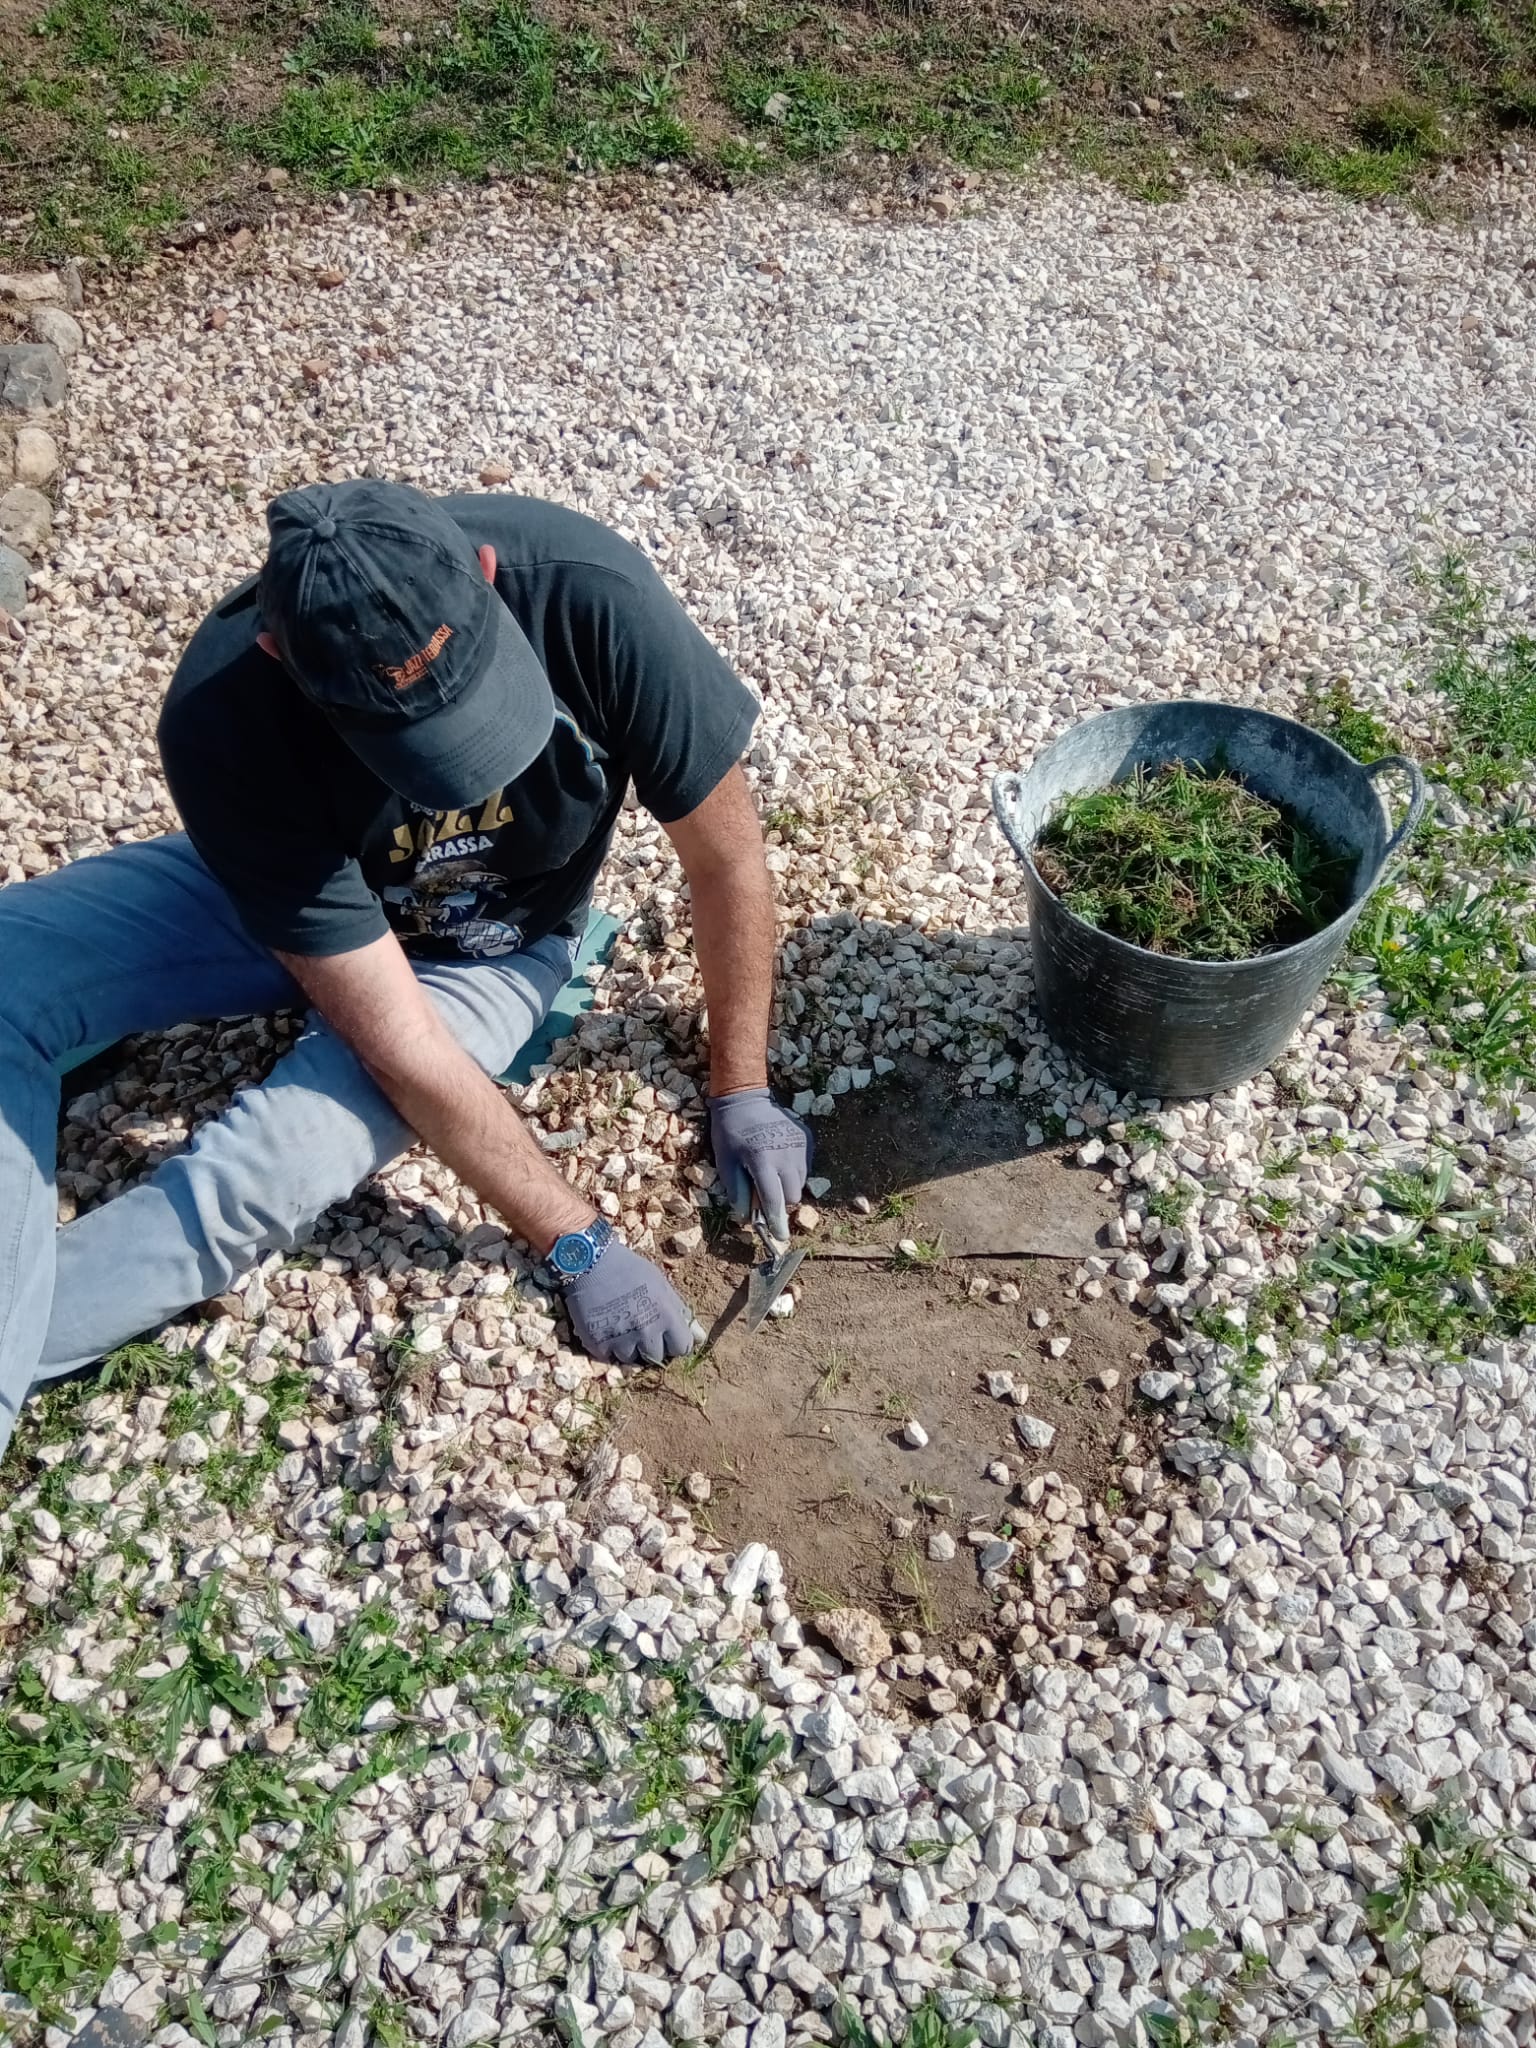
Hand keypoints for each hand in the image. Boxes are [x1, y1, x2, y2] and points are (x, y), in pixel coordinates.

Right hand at [563, 1242, 703, 1366]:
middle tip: (641, 1329)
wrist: (590, 1262)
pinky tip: (606, 1328)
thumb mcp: (662, 1285)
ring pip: (632, 1360)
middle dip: (652, 1347)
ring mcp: (621, 1340)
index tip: (667, 1336)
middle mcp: (646, 1332)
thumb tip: (701, 1339)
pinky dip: (608, 1347)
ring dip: (629, 1348)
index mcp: (666, 1316)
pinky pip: (608, 1358)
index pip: (682, 1348)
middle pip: (657, 1358)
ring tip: (622, 1326)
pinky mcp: (598, 1345)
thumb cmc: (630, 1270)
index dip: (675, 1343)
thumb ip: (681, 1313)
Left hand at [708, 1088, 812, 1241]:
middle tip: (764, 1192)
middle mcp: (786, 1155)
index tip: (779, 1238)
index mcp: (763, 1161)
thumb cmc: (730, 1131)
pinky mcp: (807, 1139)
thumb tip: (747, 1215)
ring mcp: (800, 1146)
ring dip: (787, 1185)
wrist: (746, 1097)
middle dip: (780, 1201)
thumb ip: (737, 1190)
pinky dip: (794, 1170)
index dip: (776, 1222)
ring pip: (801, 1182)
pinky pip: (805, 1166)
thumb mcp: (724, 1161)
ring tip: (770, 1171)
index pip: (774, 1200)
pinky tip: (778, 1157)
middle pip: (792, 1196)